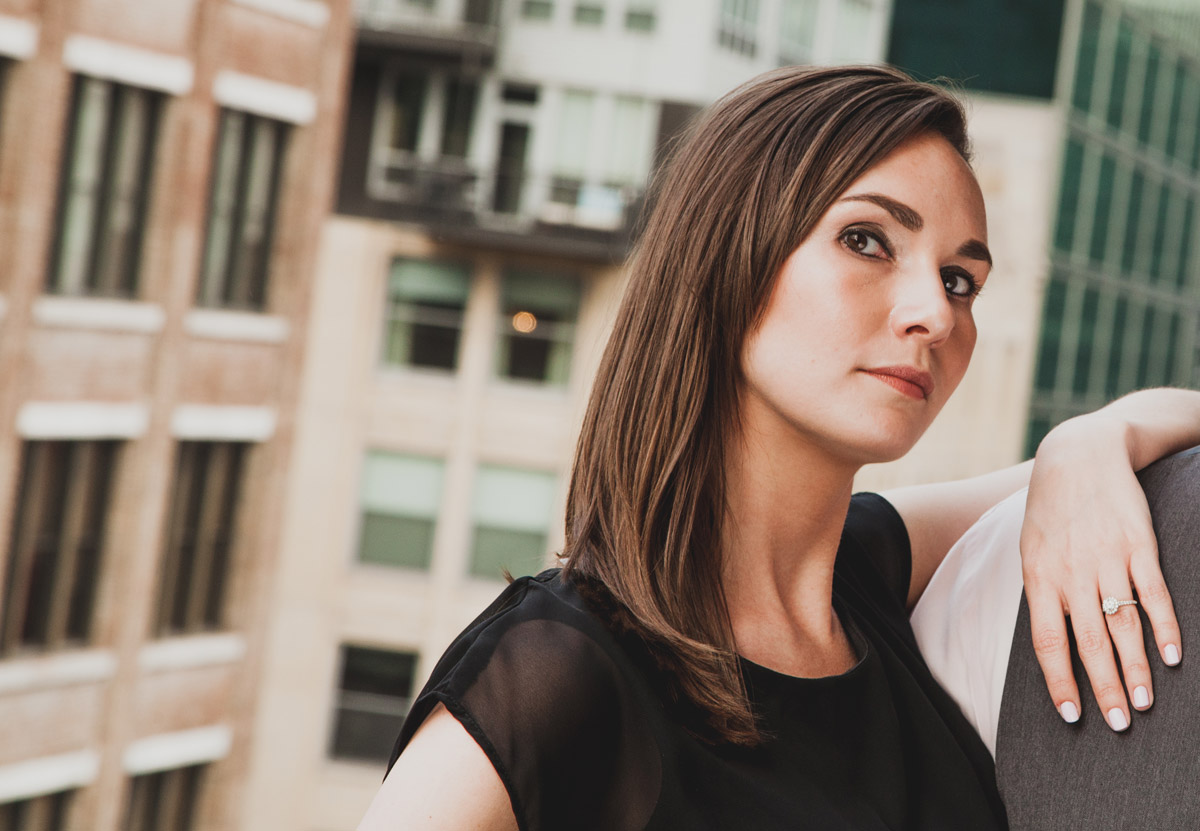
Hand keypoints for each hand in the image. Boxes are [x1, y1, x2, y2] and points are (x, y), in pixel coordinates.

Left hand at [1020, 414, 1181, 730]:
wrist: (1078, 456)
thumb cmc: (1051, 512)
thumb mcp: (1033, 550)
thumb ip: (1044, 593)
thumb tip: (1054, 641)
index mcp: (1039, 578)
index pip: (1047, 641)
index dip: (1059, 680)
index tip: (1072, 715)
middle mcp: (1072, 573)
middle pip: (1089, 642)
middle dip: (1105, 687)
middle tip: (1119, 724)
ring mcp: (1107, 559)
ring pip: (1124, 624)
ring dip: (1137, 668)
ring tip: (1146, 703)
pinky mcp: (1139, 544)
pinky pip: (1155, 593)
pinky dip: (1165, 627)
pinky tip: (1173, 658)